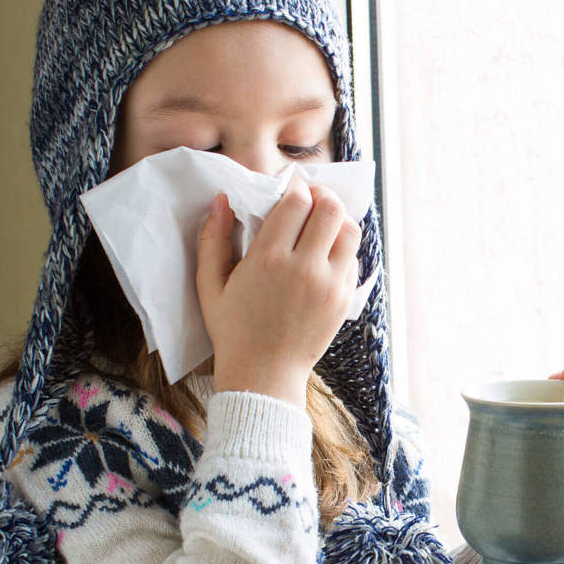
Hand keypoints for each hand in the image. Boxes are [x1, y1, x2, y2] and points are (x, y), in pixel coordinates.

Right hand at [197, 175, 360, 407]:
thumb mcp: (209, 285)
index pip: (297, 201)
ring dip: (338, 220)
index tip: (290, 190)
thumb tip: (221, 199)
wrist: (264, 375)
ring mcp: (330, 285)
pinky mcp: (344, 300)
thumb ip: (212, 239)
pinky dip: (343, 248)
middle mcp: (304, 268)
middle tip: (310, 200)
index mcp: (268, 259)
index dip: (296, 188)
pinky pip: (353, 259)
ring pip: (350, 230)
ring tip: (322, 224)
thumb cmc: (232, 329)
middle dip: (321, 195)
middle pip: (330, 208)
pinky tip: (326, 253)